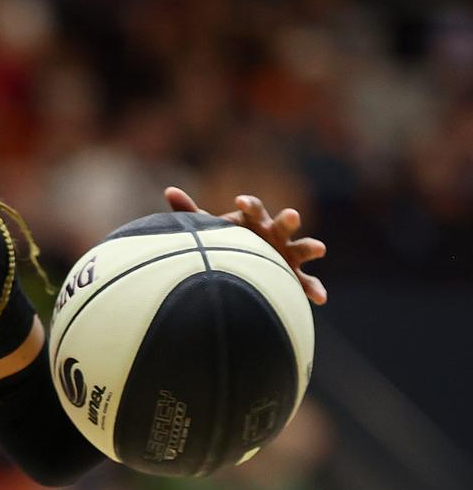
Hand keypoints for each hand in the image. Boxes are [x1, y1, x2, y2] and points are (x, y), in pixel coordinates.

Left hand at [164, 186, 327, 304]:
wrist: (240, 264)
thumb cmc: (225, 241)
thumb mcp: (210, 229)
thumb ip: (191, 211)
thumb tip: (170, 191)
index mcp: (254, 220)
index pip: (252, 208)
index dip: (248, 204)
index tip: (239, 201)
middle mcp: (274, 233)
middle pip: (283, 223)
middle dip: (288, 219)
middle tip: (291, 215)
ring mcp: (287, 254)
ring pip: (303, 248)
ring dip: (310, 246)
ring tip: (319, 248)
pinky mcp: (293, 275)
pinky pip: (306, 282)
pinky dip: (313, 289)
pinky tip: (319, 298)